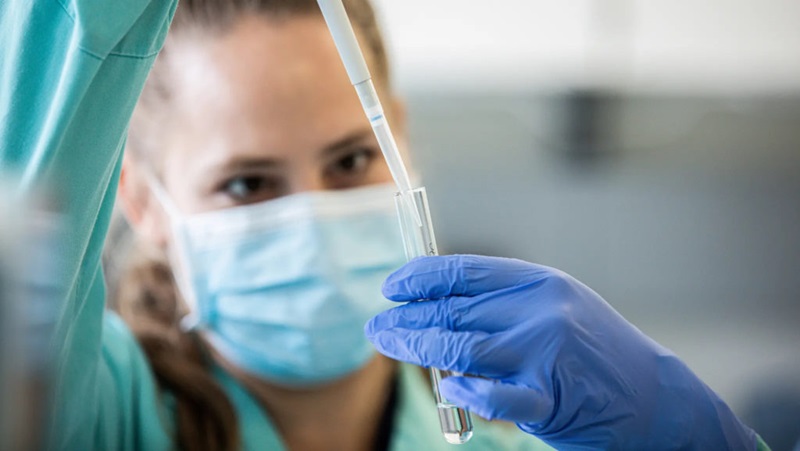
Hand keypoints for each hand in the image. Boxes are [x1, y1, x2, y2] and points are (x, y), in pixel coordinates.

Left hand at [365, 255, 755, 449]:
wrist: (654, 394)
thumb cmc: (593, 348)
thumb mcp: (552, 305)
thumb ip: (499, 304)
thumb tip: (434, 306)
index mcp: (537, 281)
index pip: (464, 271)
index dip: (420, 277)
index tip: (392, 286)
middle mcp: (539, 310)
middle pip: (453, 311)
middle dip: (407, 318)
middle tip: (378, 326)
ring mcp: (544, 353)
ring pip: (461, 348)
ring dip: (417, 349)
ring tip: (389, 346)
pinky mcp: (549, 398)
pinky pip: (493, 395)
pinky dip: (464, 392)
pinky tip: (447, 388)